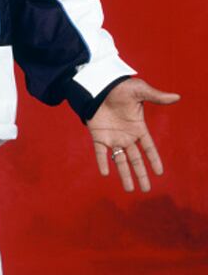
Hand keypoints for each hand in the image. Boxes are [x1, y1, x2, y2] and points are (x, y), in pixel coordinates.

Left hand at [86, 78, 179, 192]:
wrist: (98, 84)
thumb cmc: (120, 87)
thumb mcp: (139, 91)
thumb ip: (156, 97)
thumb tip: (177, 97)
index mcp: (137, 128)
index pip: (148, 147)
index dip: (154, 160)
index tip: (160, 173)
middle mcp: (126, 136)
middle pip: (135, 159)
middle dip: (140, 174)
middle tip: (146, 190)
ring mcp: (112, 137)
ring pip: (119, 159)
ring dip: (124, 174)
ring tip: (129, 189)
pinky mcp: (98, 135)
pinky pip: (100, 152)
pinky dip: (102, 161)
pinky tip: (105, 173)